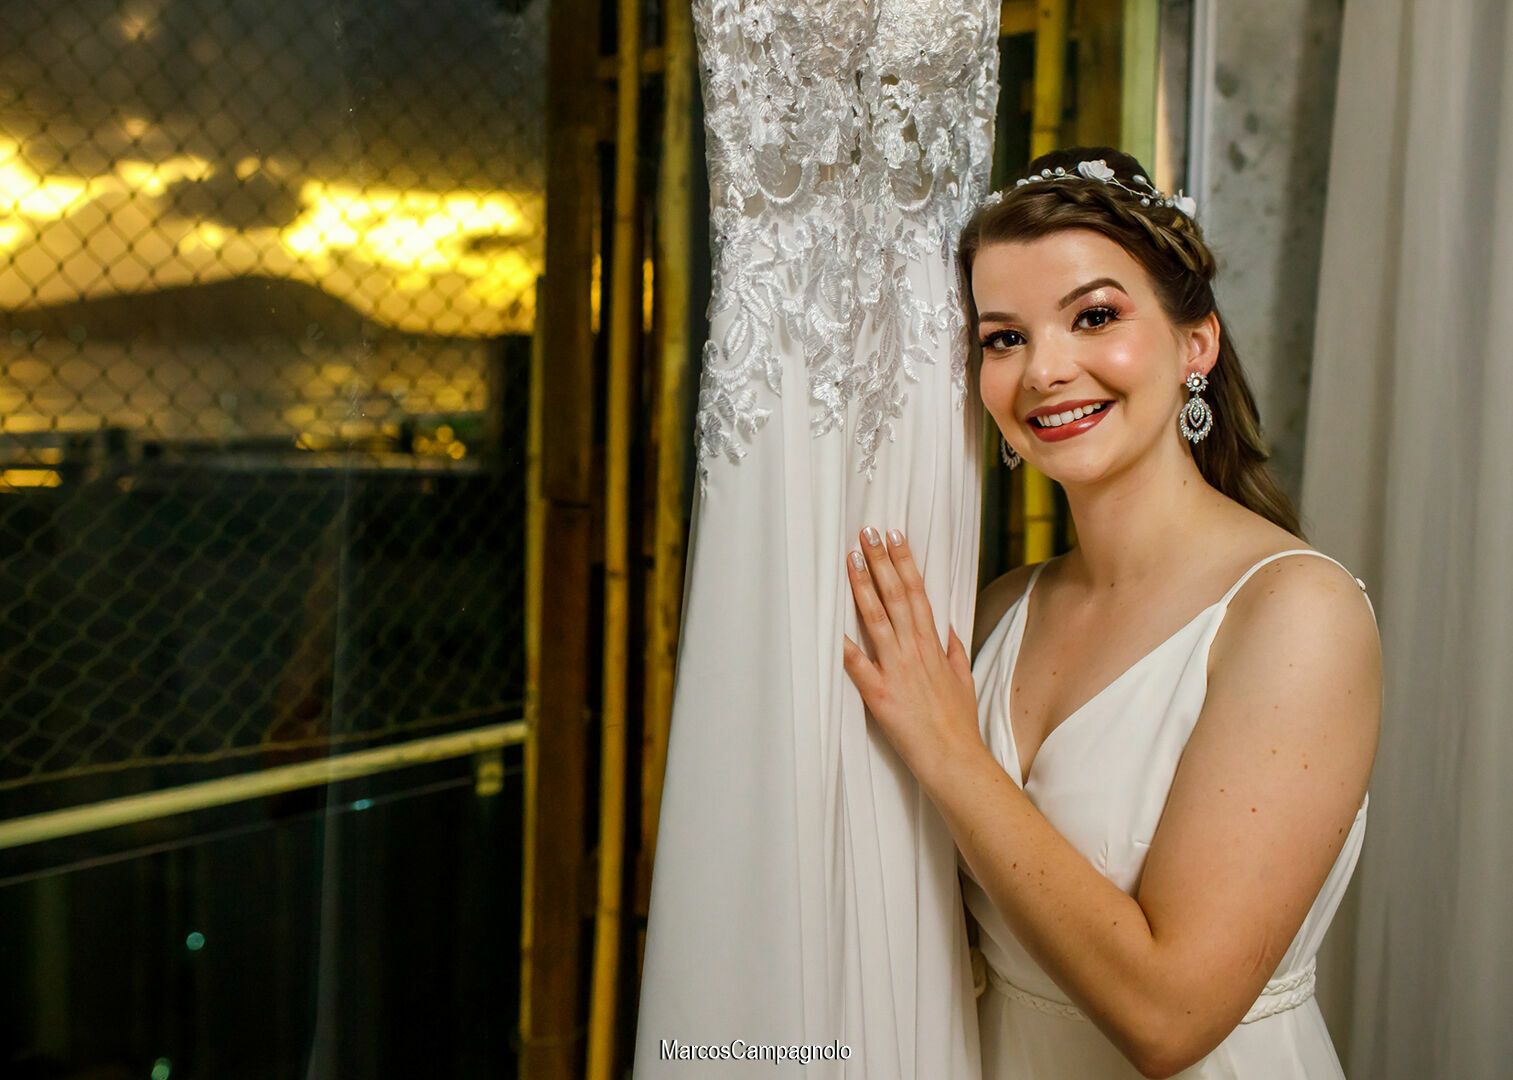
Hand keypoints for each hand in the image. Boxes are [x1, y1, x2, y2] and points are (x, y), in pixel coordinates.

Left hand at [841, 526, 983, 793]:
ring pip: (877, 619)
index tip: (895, 536)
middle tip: (867, 532)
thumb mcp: (964, 680)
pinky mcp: (880, 694)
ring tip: (851, 559)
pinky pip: (857, 665)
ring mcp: (897, 670)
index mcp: (932, 645)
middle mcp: (914, 650)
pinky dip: (844, 645)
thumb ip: (954, 651)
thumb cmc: (958, 724)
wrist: (955, 759)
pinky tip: (829, 624)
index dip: (904, 562)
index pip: (918, 593)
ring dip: (863, 587)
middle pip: (896, 596)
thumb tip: (949, 628)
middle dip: (881, 561)